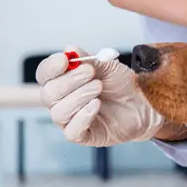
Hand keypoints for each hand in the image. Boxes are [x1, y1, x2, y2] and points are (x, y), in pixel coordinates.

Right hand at [35, 46, 164, 146]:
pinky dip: (82, 116)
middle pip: (49, 94)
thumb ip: (88, 59)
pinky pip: (71, 131)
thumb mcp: (106, 66)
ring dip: (79, 97)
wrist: (142, 103)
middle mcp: (62, 102)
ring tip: (99, 88)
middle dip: (69, 82)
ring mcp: (71, 120)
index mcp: (63, 82)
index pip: (44, 75)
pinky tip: (96, 105)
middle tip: (91, 73)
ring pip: (58, 113)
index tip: (64, 60)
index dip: (50, 68)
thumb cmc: (121, 85)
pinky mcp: (83, 136)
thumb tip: (69, 49)